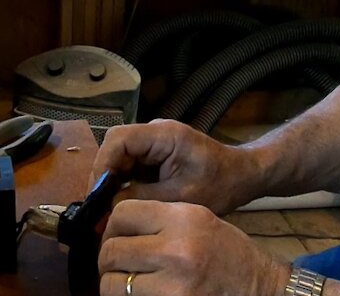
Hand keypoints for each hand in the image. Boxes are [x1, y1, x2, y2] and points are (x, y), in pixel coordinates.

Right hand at [91, 119, 255, 215]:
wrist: (242, 176)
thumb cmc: (219, 185)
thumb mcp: (179, 197)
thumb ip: (142, 197)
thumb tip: (108, 205)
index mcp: (164, 135)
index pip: (118, 139)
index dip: (102, 164)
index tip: (96, 194)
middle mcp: (155, 132)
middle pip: (115, 146)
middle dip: (105, 175)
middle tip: (98, 206)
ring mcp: (155, 141)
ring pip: (120, 156)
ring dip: (113, 180)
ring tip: (107, 207)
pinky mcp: (156, 152)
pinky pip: (131, 163)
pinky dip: (123, 182)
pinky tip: (122, 202)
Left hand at [97, 200, 289, 295]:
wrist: (260, 286)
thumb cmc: (227, 252)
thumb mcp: (198, 220)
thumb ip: (159, 220)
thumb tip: (114, 225)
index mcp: (182, 218)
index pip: (122, 213)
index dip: (113, 226)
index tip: (117, 236)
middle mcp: (175, 249)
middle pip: (111, 250)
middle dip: (109, 259)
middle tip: (119, 265)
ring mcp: (172, 284)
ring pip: (112, 283)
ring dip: (115, 284)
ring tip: (130, 283)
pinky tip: (143, 294)